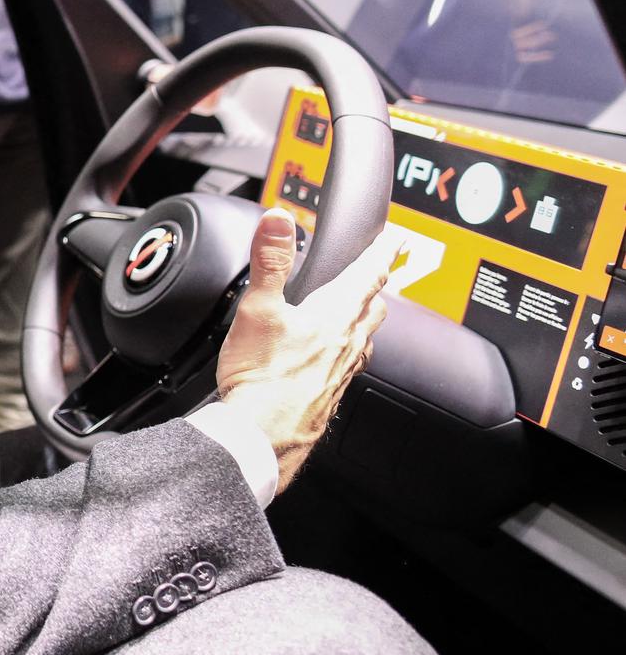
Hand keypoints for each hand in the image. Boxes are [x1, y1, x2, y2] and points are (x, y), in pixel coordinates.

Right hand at [215, 209, 394, 491]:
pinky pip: (350, 365)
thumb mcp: (257, 308)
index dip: (383, 251)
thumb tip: (278, 218)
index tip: (397, 238)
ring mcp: (342, 372)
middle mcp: (346, 344)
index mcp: (333, 316)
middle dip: (376, 286)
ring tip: (358, 312)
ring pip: (366, 338)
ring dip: (365, 319)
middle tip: (379, 272)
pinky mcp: (331, 395)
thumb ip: (269, 260)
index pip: (368, 274)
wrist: (261, 436)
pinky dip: (348, 352)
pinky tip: (331, 360)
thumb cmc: (260, 378)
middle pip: (373, 307)